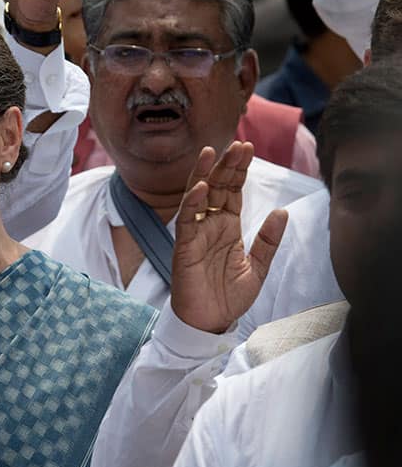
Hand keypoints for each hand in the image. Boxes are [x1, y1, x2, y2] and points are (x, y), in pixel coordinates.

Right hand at [171, 142, 288, 333]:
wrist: (210, 322)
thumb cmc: (229, 296)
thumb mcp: (258, 267)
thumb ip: (268, 240)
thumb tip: (281, 211)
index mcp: (228, 227)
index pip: (233, 190)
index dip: (239, 169)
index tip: (247, 147)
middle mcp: (210, 225)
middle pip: (217, 187)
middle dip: (227, 165)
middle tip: (238, 144)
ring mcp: (195, 234)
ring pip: (198, 196)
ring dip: (205, 174)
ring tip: (213, 151)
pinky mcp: (184, 247)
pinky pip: (187, 221)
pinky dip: (192, 203)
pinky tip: (201, 187)